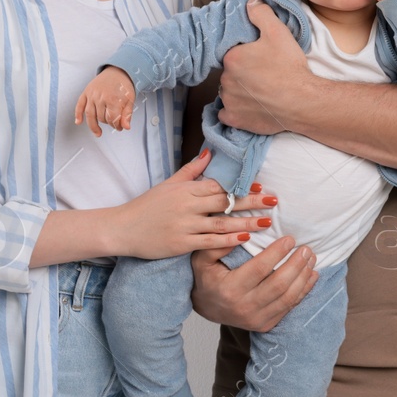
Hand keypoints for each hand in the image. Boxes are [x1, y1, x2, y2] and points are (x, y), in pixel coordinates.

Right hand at [76, 66, 135, 136]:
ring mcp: (92, 95)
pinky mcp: (86, 92)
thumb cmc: (124, 84)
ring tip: (98, 133)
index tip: (119, 127)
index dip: (116, 125)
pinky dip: (78, 114)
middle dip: (108, 123)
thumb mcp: (130, 99)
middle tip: (114, 125)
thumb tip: (126, 127)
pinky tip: (78, 122)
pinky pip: (79, 105)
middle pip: (102, 118)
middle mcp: (100, 97)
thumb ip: (127, 114)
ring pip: (90, 114)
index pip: (112, 119)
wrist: (117, 70)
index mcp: (112, 99)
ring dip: (93, 126)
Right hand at [110, 150, 278, 259]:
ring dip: (246, 223)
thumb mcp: (168, 184)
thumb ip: (191, 170)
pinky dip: (228, 240)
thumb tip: (210, 152)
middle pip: (225, 202)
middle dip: (251, 202)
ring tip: (267, 223)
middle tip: (274, 201)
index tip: (261, 186)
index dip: (241, 186)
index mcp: (185, 189)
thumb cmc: (146, 206)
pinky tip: (245, 240)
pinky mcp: (181, 243)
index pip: (218, 185)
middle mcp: (187, 205)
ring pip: (221, 223)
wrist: (123, 228)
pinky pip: (209, 242)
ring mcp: (184, 225)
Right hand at [190, 235, 318, 332]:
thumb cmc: (207, 277)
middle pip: (278, 285)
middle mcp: (244, 307)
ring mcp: (256, 319)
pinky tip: (311, 275)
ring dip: (303, 277)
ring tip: (311, 258)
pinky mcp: (266, 325)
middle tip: (306, 248)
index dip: (277, 253)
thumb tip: (245, 232)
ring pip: (288, 298)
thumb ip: (219, 244)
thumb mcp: (203, 258)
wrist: (207, 308)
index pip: (260, 269)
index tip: (290, 239)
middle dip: (296, 265)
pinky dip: (304, 290)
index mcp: (230, 289)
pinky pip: (289, 307)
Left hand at [216, 1, 312, 135]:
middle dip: (242, 74)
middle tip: (263, 76)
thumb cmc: (289, 67)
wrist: (301, 100)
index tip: (260, 60)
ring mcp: (229, 101)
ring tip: (260, 93)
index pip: (233, 54)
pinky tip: (249, 108)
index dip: (246, 56)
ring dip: (239, 92)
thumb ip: (261, 14)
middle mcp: (225, 80)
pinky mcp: (235, 119)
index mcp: (232, 58)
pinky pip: (228, 114)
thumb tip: (249, 3)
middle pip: (230, 74)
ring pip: (229, 93)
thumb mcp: (278, 32)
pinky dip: (236, 111)